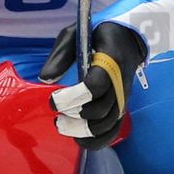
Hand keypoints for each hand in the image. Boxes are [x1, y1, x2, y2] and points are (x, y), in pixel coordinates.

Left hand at [39, 21, 146, 148]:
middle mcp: (121, 83)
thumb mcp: (75, 34)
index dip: (73, 96)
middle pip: (102, 110)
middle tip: (56, 115)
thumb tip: (45, 79)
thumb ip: (60, 55)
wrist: (127, 37)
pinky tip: (78, 139)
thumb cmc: (97, 33)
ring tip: (62, 126)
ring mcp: (123, 97)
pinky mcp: (121, 107)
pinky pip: (113, 131)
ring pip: (108, 125)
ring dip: (83, 132)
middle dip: (75, 116)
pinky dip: (97, 140)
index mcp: (111, 60)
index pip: (96, 85)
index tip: (53, 98)